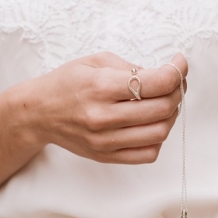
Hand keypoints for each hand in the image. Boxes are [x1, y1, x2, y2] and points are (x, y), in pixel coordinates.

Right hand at [23, 52, 187, 163]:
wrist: (38, 113)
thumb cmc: (67, 83)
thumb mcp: (96, 61)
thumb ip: (131, 68)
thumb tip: (164, 77)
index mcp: (101, 87)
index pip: (156, 83)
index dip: (177, 71)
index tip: (179, 63)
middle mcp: (103, 117)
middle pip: (162, 109)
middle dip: (177, 91)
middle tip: (175, 82)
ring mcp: (105, 141)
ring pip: (159, 133)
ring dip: (171, 115)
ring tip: (165, 102)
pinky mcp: (106, 156)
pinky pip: (148, 154)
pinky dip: (158, 138)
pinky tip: (151, 124)